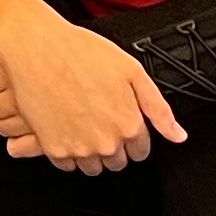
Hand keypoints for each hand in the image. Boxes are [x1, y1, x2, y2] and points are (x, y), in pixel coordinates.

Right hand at [0, 12, 185, 174]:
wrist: (37, 48)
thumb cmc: (81, 53)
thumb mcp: (132, 71)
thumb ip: (158, 108)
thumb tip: (178, 136)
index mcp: (128, 124)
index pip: (140, 152)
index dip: (133, 136)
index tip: (121, 122)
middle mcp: (106, 142)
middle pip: (117, 162)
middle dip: (113, 144)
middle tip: (100, 118)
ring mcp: (78, 149)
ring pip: (93, 167)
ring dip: (91, 151)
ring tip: (82, 122)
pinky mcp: (53, 149)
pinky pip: (67, 165)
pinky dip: (68, 151)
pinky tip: (65, 127)